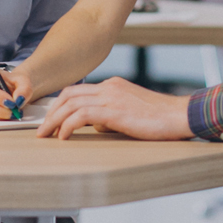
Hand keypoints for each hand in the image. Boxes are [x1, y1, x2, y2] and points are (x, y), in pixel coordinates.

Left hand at [36, 77, 194, 140]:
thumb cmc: (160, 118)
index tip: (50, 119)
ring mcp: (111, 97)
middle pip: (69, 94)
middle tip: (42, 129)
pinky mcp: (114, 110)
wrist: (180, 115)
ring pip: (71, 103)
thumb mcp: (131, 112)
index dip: (60, 105)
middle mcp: (109, 87)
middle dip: (51, 112)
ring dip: (54, 120)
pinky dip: (67, 125)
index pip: (78, 91)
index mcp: (113, 85)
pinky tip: (63, 136)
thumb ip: (111, 115)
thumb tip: (96, 126)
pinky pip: (81, 115)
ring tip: (46, 135)